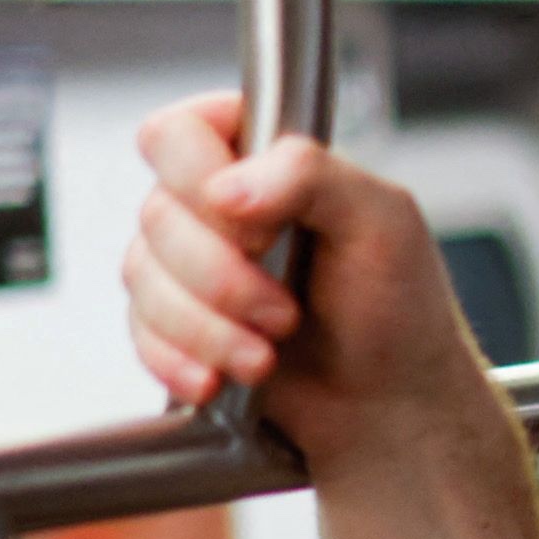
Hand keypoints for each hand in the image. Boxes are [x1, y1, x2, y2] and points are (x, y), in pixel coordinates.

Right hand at [125, 93, 506, 485]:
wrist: (392, 402)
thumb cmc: (399, 306)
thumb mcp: (384, 220)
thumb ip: (310, 173)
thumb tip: (225, 189)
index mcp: (258, 155)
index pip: (176, 135)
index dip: (202, 183)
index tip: (265, 232)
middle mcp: (212, 203)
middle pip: (156, 215)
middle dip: (223, 278)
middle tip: (287, 313)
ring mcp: (186, 263)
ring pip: (141, 277)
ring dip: (209, 328)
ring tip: (267, 355)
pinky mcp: (172, 322)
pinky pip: (139, 332)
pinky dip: (181, 361)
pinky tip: (224, 379)